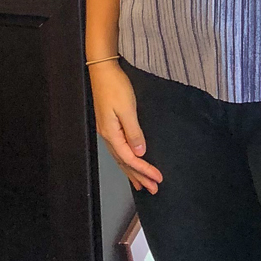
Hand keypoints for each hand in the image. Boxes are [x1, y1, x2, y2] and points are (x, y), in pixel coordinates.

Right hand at [89, 61, 160, 193]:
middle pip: (124, 163)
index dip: (144, 170)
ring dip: (133, 172)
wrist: (103, 71)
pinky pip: (119, 151)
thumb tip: (140, 152)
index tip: (158, 178)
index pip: (130, 159)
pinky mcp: (110, 126)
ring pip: (121, 159)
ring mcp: (108, 132)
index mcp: (112, 133)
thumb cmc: (115, 87)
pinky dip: (126, 162)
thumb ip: (134, 132)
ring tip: (142, 185)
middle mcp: (108, 136)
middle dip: (139, 177)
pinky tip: (130, 164)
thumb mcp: (127, 109)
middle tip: (154, 189)